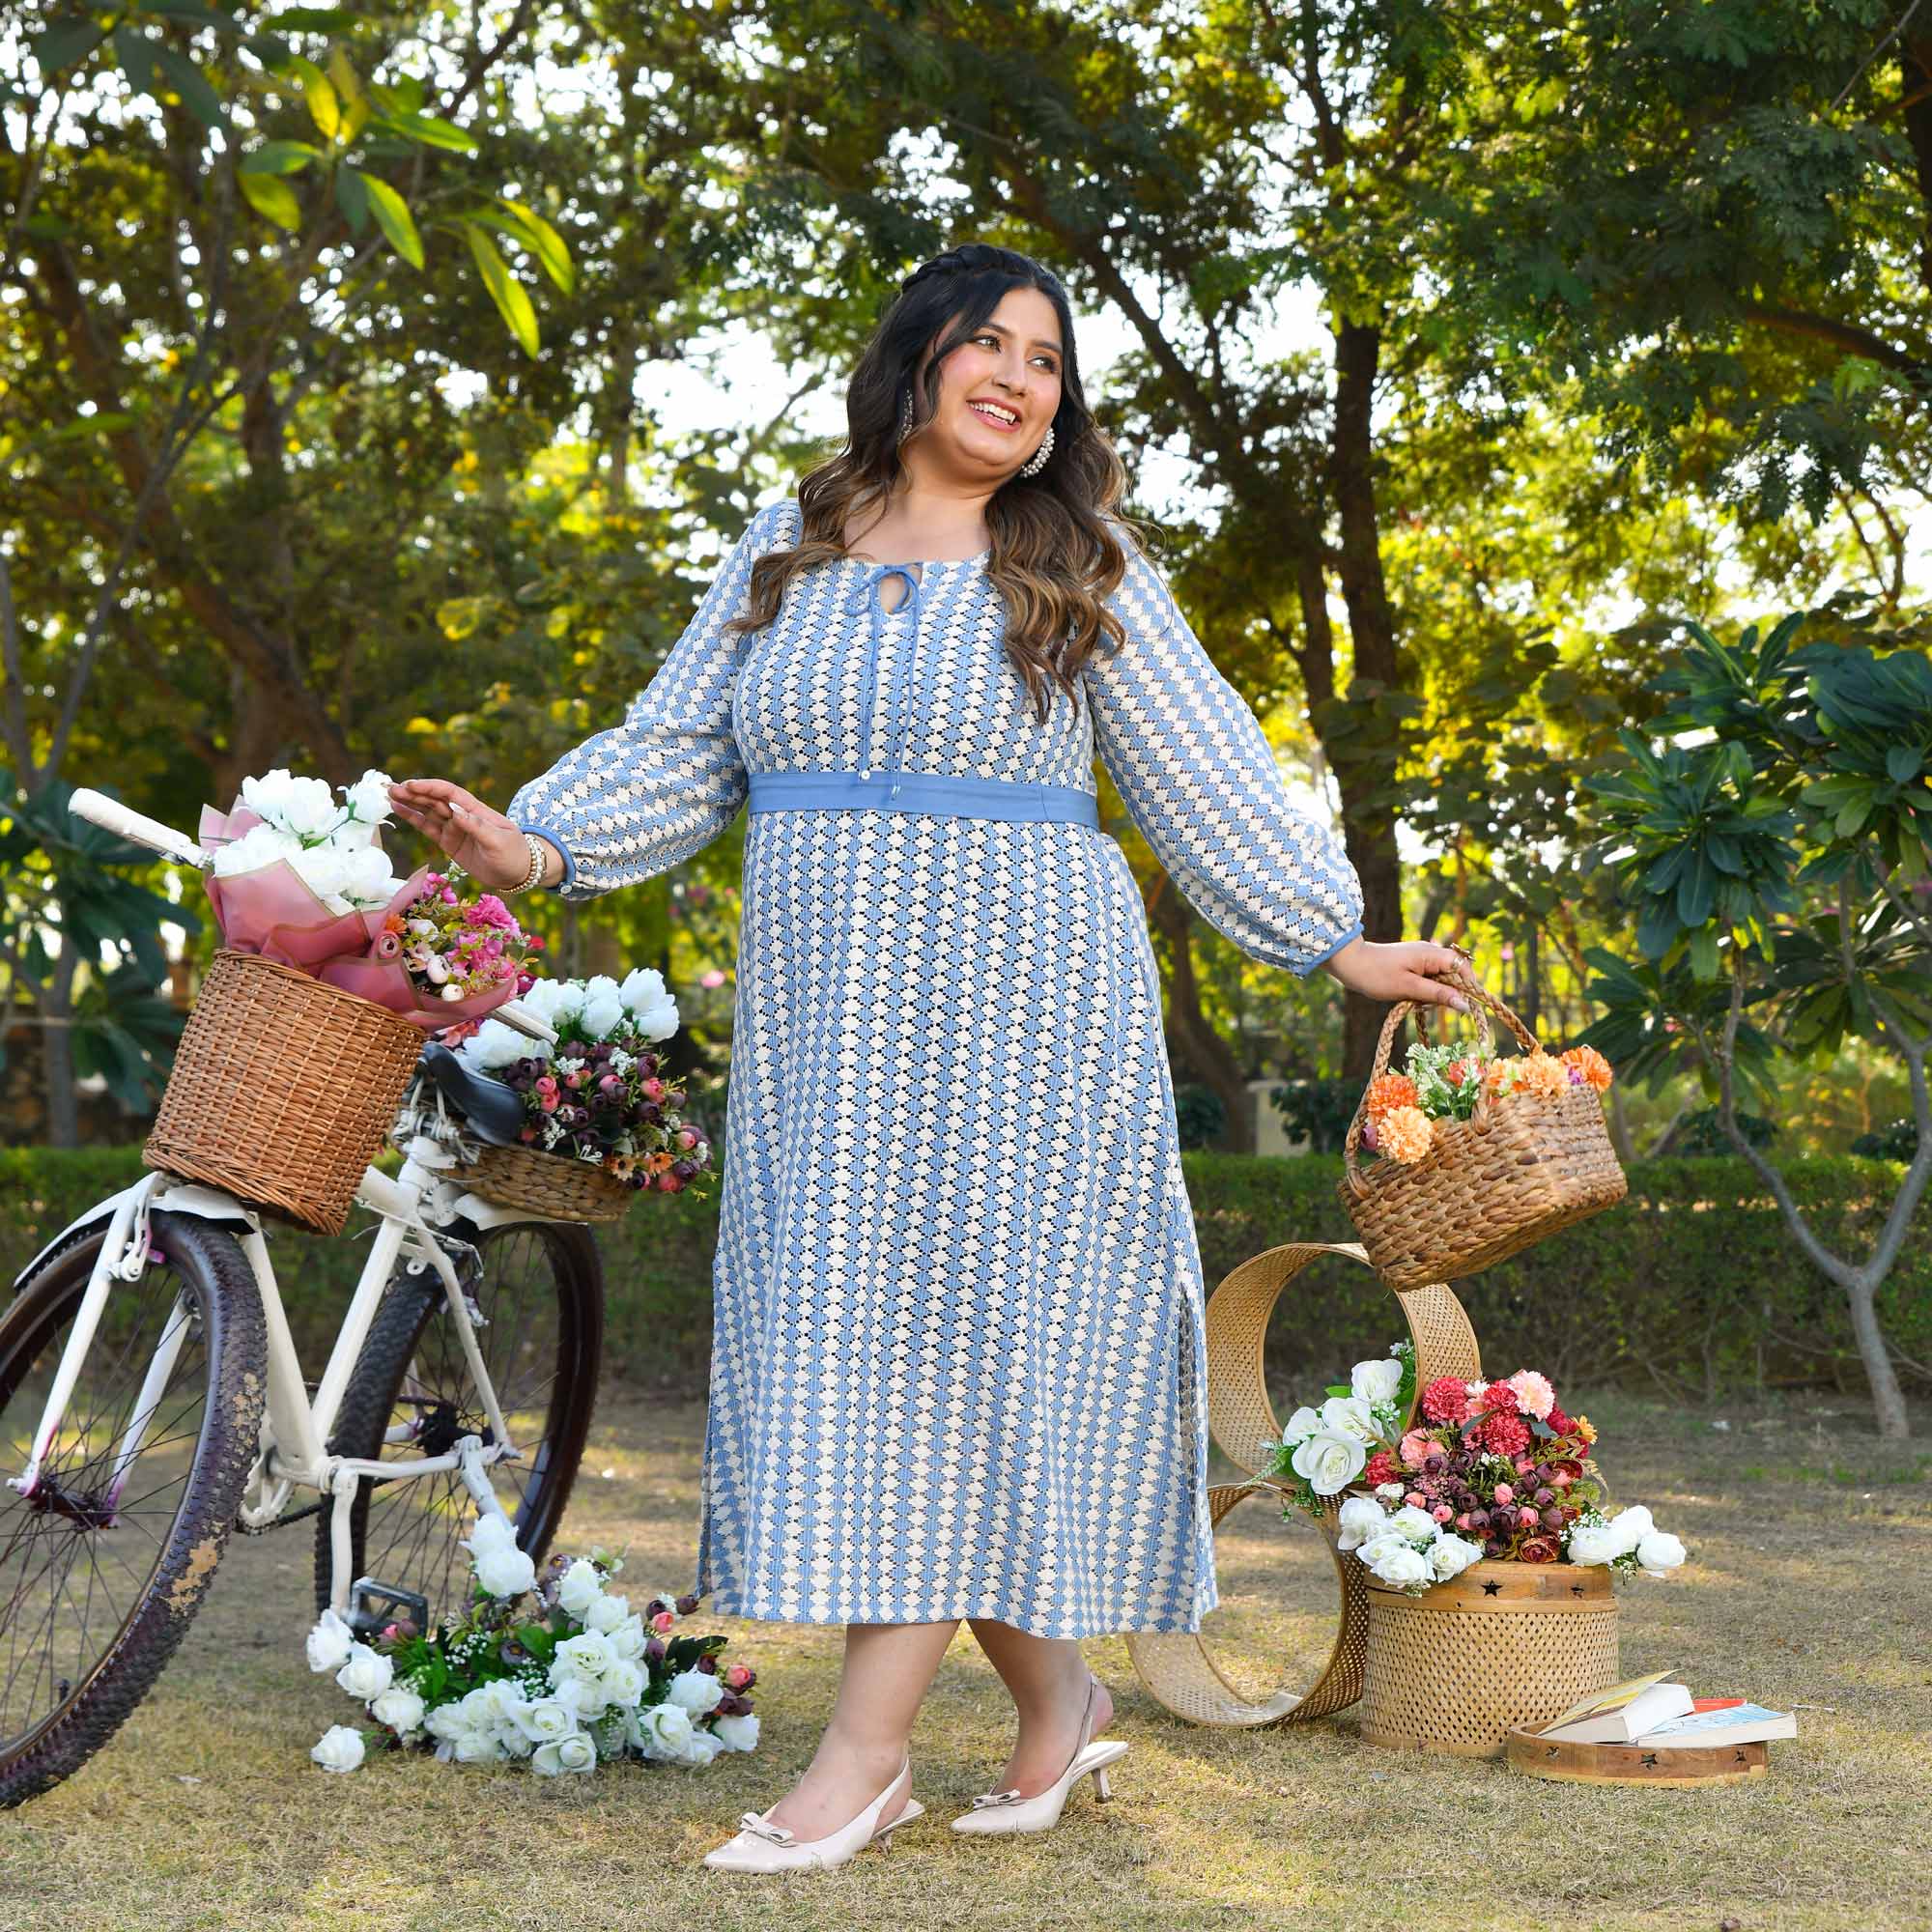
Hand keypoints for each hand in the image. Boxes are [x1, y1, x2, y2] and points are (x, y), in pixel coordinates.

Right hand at [386, 779, 539, 892]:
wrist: (517, 873)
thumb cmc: (512, 854)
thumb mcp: (498, 841)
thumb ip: (476, 826)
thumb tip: (454, 810)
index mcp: (476, 810)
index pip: (449, 793)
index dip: (430, 787)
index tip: (411, 785)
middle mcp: (462, 815)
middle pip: (434, 799)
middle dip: (413, 793)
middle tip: (390, 788)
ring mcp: (454, 828)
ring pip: (427, 811)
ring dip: (409, 803)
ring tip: (389, 795)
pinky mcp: (448, 842)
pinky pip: (427, 827)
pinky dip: (413, 818)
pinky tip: (398, 809)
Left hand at [1321, 937, 1470, 1011]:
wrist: (1350, 964)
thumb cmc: (1377, 975)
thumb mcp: (1409, 988)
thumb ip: (1438, 995)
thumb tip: (1465, 1005)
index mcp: (1432, 954)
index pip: (1463, 968)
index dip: (1467, 986)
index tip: (1462, 1006)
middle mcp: (1430, 953)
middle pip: (1453, 975)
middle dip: (1445, 993)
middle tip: (1424, 1004)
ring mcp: (1422, 958)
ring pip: (1441, 980)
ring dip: (1432, 995)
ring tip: (1412, 1001)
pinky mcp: (1413, 965)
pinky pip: (1428, 980)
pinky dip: (1423, 992)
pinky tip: (1410, 998)